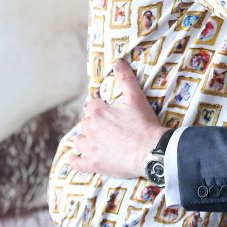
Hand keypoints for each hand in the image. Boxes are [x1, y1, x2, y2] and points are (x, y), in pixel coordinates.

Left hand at [71, 59, 167, 177]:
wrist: (152, 151)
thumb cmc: (145, 124)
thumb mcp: (137, 98)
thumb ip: (125, 79)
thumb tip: (117, 62)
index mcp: (97, 111)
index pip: (92, 105)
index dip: (101, 107)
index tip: (110, 112)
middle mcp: (89, 129)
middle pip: (86, 123)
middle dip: (94, 123)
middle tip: (109, 128)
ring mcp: (90, 148)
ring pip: (79, 140)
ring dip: (85, 139)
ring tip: (96, 141)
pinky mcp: (93, 164)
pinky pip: (77, 163)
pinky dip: (75, 161)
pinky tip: (75, 159)